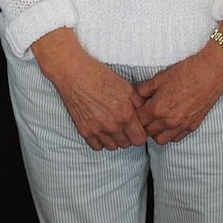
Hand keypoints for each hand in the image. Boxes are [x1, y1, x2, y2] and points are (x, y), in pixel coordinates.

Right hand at [30, 29, 147, 150]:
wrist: (75, 75)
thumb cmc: (100, 77)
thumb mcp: (126, 87)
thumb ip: (139, 103)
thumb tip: (146, 114)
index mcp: (125, 114)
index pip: (139, 139)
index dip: (140, 133)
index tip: (137, 127)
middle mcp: (112, 126)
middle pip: (126, 144)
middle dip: (128, 136)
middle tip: (124, 124)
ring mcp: (97, 130)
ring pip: (112, 147)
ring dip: (115, 139)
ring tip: (112, 126)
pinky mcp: (84, 131)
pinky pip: (97, 146)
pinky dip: (100, 140)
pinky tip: (101, 129)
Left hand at [134, 22, 222, 144]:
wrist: (211, 73)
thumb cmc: (186, 72)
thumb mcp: (160, 77)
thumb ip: (144, 89)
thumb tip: (136, 95)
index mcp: (158, 108)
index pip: (137, 121)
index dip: (134, 115)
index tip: (134, 110)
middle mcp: (168, 121)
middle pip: (147, 132)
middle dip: (142, 124)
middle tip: (143, 114)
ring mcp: (181, 126)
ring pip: (160, 139)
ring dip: (155, 132)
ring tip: (156, 120)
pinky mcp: (192, 126)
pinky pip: (176, 138)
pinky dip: (170, 134)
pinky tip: (170, 122)